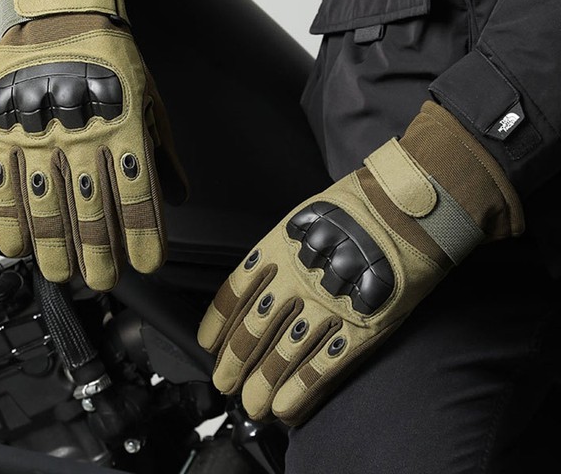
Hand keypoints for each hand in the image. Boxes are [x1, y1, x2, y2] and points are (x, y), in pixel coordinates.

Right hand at [0, 0, 186, 290]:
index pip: (137, 193)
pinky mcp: (6, 127)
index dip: (143, 233)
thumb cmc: (112, 58)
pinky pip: (3, 178)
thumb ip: (164, 152)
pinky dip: (8, 214)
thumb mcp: (151, 100)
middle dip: (98, 251)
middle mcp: (83, 136)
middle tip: (103, 280)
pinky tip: (15, 244)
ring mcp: (40, 133)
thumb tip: (178, 195)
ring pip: (46, 202)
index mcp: (125, 128)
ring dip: (54, 245)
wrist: (63, 13)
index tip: (148, 262)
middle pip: (91, 207)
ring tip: (61, 275)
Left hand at [198, 102, 522, 424]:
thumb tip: (263, 277)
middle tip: (225, 383)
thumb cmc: (358, 207)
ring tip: (253, 405)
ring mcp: (326, 305)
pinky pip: (323, 365)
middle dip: (235, 362)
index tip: (209, 343)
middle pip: (253, 329)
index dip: (219, 323)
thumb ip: (282, 248)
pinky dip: (301, 389)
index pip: (235, 292)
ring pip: (283, 353)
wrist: (406, 208)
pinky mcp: (359, 326)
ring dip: (263, 384)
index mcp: (278, 248)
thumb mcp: (306, 217)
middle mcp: (295, 279)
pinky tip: (286, 408)